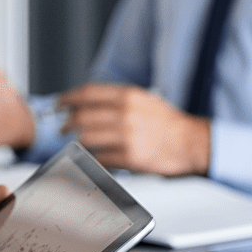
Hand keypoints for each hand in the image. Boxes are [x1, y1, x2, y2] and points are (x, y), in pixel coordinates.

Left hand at [58, 83, 210, 175]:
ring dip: (78, 142)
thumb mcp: (143, 99)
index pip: (86, 93)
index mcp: (128, 96)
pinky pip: (100, 158)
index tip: (59, 104)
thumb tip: (85, 102)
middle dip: (67, 124)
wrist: (192, 143)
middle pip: (81, 117)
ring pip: (86, 138)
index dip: (67, 98)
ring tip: (78, 144)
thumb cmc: (168, 123)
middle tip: (63, 128)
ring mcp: (127, 136)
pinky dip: (94, 158)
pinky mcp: (130, 157)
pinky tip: (96, 157)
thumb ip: (116, 99)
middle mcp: (125, 113)